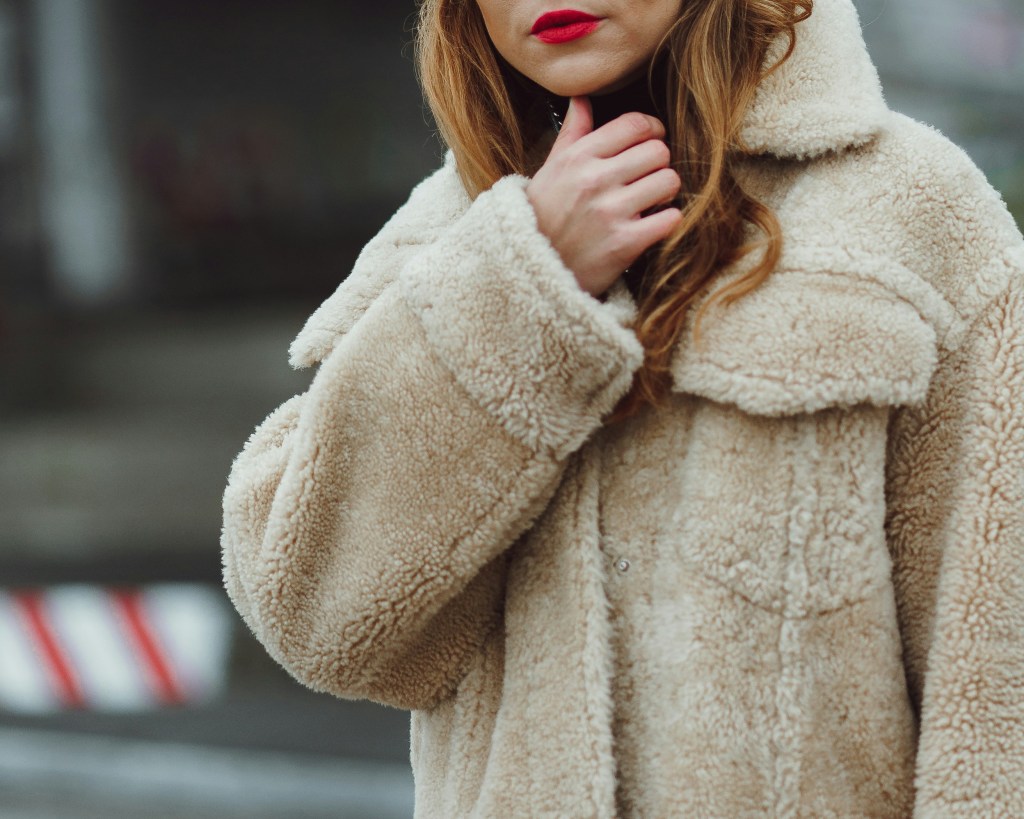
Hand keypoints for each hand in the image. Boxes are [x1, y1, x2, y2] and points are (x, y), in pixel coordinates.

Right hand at [525, 96, 682, 297]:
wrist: (530, 271)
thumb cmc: (543, 218)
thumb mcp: (550, 170)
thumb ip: (572, 133)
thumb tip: (582, 98)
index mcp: (577, 157)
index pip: (635, 125)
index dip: (652, 130)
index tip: (650, 142)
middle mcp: (594, 180)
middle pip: (658, 151)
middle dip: (658, 164)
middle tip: (647, 178)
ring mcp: (610, 212)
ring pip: (669, 181)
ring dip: (665, 193)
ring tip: (650, 202)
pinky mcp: (624, 244)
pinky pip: (670, 218)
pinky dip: (666, 221)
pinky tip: (650, 225)